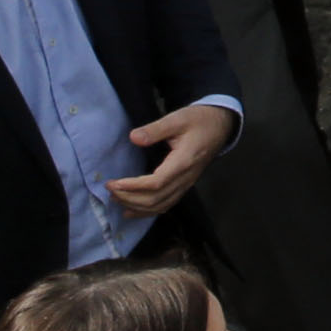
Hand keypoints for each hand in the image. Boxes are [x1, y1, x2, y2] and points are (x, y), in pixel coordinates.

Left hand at [105, 99, 235, 217]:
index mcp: (184, 161)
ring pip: (160, 206)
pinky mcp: (184, 186)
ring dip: (136, 207)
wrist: (220, 126)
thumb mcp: (177, 118)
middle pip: (156, 199)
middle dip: (129, 198)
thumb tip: (133, 138)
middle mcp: (186, 178)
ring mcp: (186, 184)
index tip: (113, 183)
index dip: (133, 187)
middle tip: (110, 190)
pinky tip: (131, 211)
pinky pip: (165, 205)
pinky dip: (147, 212)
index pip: (156, 183)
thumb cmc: (198, 120)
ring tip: (116, 199)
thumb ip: (155, 129)